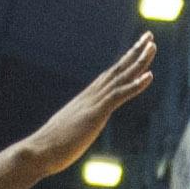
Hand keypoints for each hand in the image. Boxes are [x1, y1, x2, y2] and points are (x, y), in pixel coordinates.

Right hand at [19, 36, 158, 174]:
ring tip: (152, 46)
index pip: (109, 77)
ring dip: (138, 62)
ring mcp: (93, 102)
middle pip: (117, 70)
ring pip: (120, 77)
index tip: (136, 50)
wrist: (38, 152)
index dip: (124, 63)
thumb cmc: (50, 148)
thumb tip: (72, 132)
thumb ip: (74, 128)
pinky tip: (149, 76)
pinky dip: (135, 85)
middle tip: (149, 36)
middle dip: (134, 53)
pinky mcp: (95, 113)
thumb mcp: (69, 134)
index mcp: (86, 100)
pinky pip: (119, 95)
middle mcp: (91, 96)